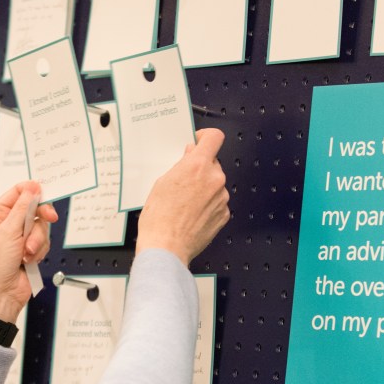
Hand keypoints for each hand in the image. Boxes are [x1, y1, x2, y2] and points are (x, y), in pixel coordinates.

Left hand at [0, 181, 57, 321]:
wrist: (1, 294)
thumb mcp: (8, 231)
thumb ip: (23, 207)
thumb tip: (32, 188)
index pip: (18, 193)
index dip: (32, 191)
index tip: (44, 192)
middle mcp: (9, 224)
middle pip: (34, 208)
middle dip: (40, 218)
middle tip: (49, 217)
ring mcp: (21, 237)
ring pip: (41, 227)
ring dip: (37, 240)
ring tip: (27, 252)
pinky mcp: (31, 250)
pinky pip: (44, 242)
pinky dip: (39, 251)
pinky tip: (29, 260)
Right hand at [136, 128, 229, 264]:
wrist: (166, 247)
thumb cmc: (159, 218)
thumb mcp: (162, 182)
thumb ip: (181, 165)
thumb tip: (190, 156)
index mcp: (197, 166)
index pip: (214, 138)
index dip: (206, 137)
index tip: (200, 141)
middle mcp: (214, 179)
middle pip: (212, 163)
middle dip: (200, 168)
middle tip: (183, 180)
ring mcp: (222, 197)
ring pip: (215, 184)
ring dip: (204, 188)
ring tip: (185, 202)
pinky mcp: (224, 214)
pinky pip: (217, 202)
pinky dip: (207, 205)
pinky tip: (192, 213)